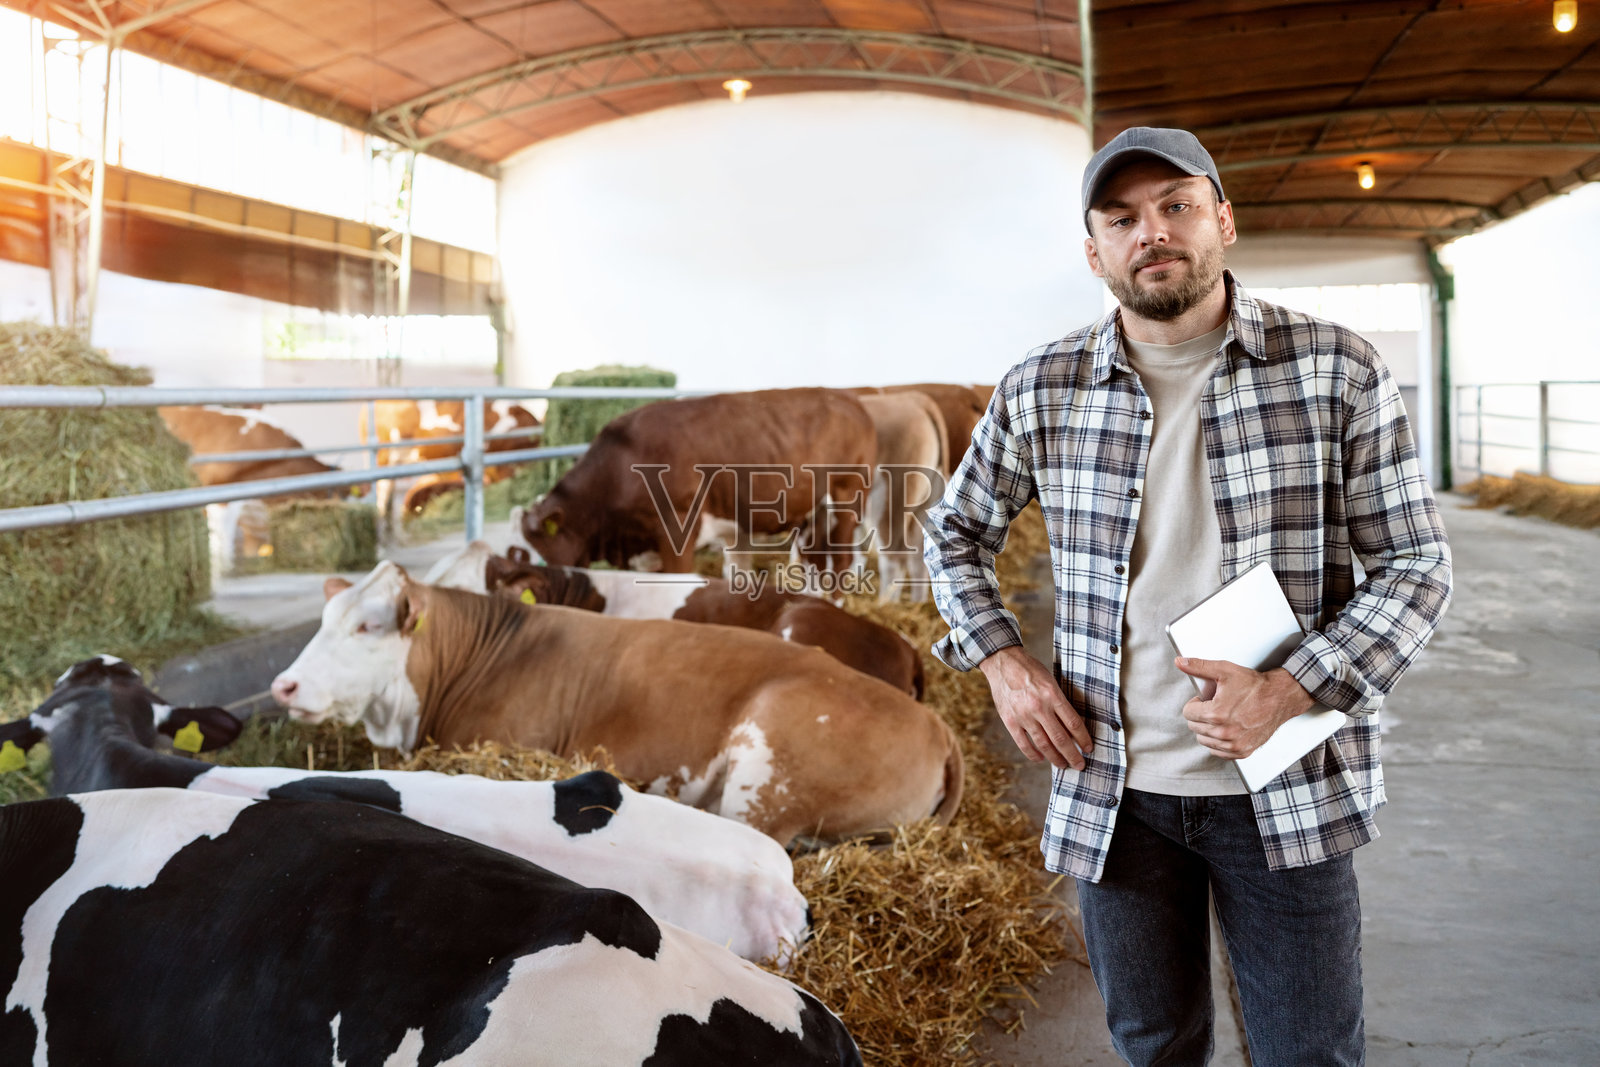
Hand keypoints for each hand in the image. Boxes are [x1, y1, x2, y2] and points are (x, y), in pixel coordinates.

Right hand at [979, 647, 1093, 769]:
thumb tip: (1072, 726)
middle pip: (1061, 738)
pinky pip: (1023, 743)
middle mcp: (1039, 707)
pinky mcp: (1010, 720)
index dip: (1083, 739)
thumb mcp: (1051, 680)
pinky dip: (1033, 754)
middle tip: (1080, 765)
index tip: (1089, 748)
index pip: (1074, 723)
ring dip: (1055, 758)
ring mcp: (1023, 715)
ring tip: (1063, 765)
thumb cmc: (1030, 670)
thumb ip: (1060, 702)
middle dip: (1073, 755)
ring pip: (1043, 744)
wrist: (1004, 662)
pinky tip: (1041, 759)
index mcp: (1053, 695)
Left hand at [1176, 658, 1313, 759]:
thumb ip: (1199, 667)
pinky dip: (1219, 742)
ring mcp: (1233, 744)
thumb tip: (1180, 662)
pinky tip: (1228, 728)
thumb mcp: (1224, 670)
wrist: (1279, 698)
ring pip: (1204, 740)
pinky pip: (1218, 752)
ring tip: (1223, 716)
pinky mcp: (1242, 751)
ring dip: (1208, 729)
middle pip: (1194, 727)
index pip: (1187, 713)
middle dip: (1201, 715)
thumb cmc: (1254, 685)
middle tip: (1217, 706)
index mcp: (1216, 713)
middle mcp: (1224, 732)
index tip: (1206, 700)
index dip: (1196, 703)